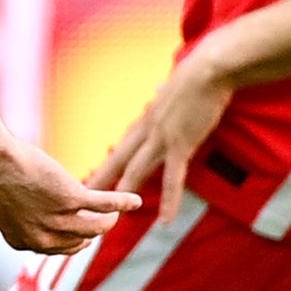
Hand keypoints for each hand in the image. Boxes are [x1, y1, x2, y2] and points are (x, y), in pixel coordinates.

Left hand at [0, 134, 141, 253]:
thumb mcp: (6, 204)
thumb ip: (24, 217)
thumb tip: (41, 214)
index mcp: (22, 242)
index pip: (58, 248)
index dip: (74, 240)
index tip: (84, 233)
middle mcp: (41, 237)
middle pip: (80, 240)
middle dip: (93, 231)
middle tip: (103, 220)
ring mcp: (58, 219)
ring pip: (97, 226)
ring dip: (110, 219)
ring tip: (116, 212)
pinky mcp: (72, 199)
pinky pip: (105, 204)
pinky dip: (123, 202)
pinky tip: (134, 201)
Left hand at [91, 40, 237, 227]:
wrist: (208, 70)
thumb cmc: (197, 75)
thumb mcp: (174, 88)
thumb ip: (165, 95)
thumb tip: (161, 89)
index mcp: (147, 119)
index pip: (123, 145)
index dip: (108, 161)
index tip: (94, 174)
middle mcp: (147, 130)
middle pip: (117, 159)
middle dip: (100, 180)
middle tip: (81, 197)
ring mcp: (161, 139)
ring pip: (135, 171)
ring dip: (122, 193)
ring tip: (110, 215)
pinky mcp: (180, 145)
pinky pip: (172, 180)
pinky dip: (169, 201)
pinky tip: (165, 220)